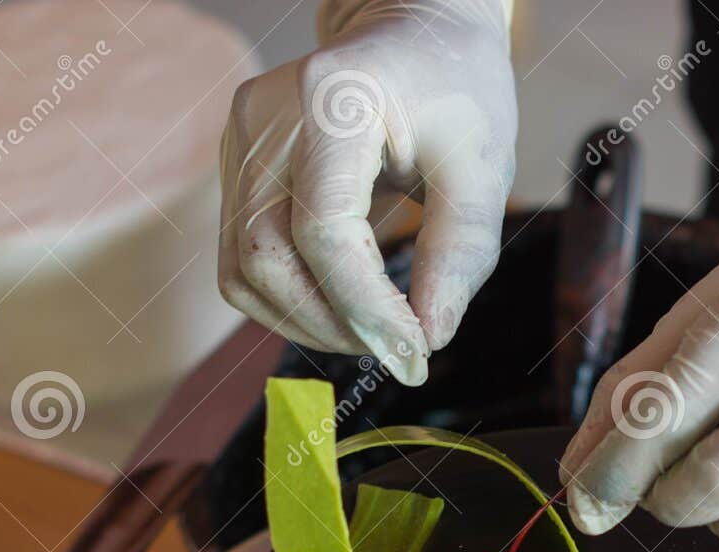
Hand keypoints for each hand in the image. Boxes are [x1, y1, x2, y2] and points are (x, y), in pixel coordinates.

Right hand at [218, 0, 516, 384]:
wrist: (413, 32)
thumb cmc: (455, 88)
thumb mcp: (482, 164)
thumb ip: (460, 251)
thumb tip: (428, 338)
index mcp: (333, 101)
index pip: (324, 231)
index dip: (364, 307)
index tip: (415, 352)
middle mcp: (266, 118)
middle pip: (265, 257)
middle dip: (331, 324)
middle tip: (397, 348)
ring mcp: (240, 141)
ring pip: (242, 270)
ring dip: (304, 322)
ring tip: (371, 331)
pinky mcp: (236, 165)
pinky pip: (242, 256)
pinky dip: (289, 299)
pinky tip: (341, 304)